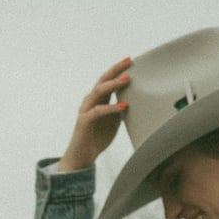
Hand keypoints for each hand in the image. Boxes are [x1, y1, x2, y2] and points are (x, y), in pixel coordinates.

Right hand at [57, 57, 131, 172]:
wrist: (82, 157)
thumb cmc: (97, 138)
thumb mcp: (114, 122)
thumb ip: (120, 110)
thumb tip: (135, 101)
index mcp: (98, 100)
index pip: (107, 80)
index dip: (118, 70)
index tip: (131, 61)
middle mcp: (90, 101)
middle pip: (102, 80)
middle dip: (115, 70)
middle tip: (129, 62)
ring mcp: (86, 110)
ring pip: (98, 92)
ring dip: (113, 85)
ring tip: (126, 80)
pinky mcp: (84, 121)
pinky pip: (98, 111)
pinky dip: (111, 108)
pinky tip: (123, 106)